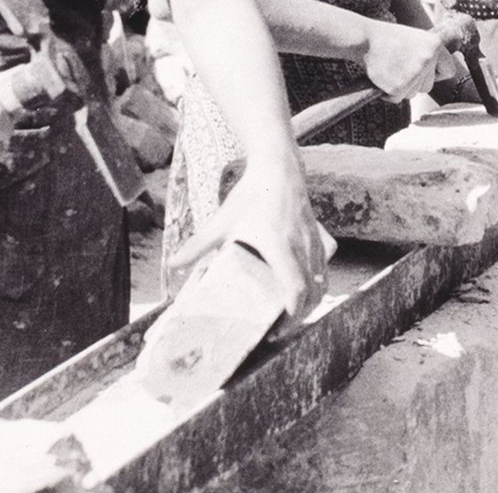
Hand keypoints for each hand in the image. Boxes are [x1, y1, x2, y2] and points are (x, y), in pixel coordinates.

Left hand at [169, 152, 328, 321]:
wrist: (277, 167)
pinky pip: (325, 266)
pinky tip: (305, 287)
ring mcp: (313, 240)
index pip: (295, 288)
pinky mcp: (319, 235)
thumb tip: (173, 265)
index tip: (277, 329)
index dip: (291, 315)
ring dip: (312, 301)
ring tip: (292, 312)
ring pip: (322, 280)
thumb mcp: (222, 221)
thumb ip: (198, 245)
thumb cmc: (251, 194)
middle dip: (301, 316)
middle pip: (313, 292)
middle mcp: (301, 245)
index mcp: (279, 245)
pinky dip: (318, 282)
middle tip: (281, 328)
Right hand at [360, 20, 457, 99]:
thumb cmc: (389, 39)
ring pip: (413, 94)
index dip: (437, 74)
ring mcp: (414, 74)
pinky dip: (389, 92)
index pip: (449, 70)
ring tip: (390, 68)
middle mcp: (428, 60)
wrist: (366, 39)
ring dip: (402, 87)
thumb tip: (444, 72)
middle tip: (399, 66)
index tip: (427, 72)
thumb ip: (430, 54)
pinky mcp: (399, 87)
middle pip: (428, 86)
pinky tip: (383, 76)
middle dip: (416, 82)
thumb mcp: (416, 39)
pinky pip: (398, 98)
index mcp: (435, 45)